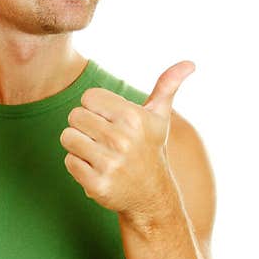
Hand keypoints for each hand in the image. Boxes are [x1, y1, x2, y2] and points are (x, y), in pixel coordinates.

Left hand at [61, 61, 195, 217]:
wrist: (151, 196)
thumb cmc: (150, 148)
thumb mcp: (159, 117)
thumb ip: (167, 85)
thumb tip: (190, 63)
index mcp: (133, 118)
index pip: (88, 97)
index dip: (96, 108)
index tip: (111, 121)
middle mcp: (122, 140)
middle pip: (75, 116)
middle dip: (86, 126)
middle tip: (105, 140)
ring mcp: (109, 164)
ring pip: (68, 137)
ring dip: (79, 145)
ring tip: (99, 153)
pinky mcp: (97, 184)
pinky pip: (69, 161)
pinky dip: (78, 165)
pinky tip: (97, 169)